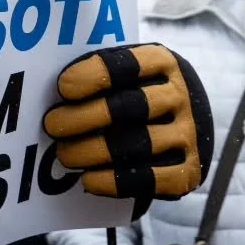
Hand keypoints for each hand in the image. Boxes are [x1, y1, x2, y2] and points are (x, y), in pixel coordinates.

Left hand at [41, 43, 212, 200]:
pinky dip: (115, 181)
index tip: (63, 88)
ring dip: (93, 151)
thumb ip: (102, 75)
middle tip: (52, 125)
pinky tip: (89, 179)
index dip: (94, 75)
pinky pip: (150, 179)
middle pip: (130, 107)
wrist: (191, 125)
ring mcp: (188, 133)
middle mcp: (180, 95)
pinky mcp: (189, 169)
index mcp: (163, 62)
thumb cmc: (143, 93)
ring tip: (65, 155)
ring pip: (137, 144)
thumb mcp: (133, 72)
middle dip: (85, 117)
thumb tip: (58, 91)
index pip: (128, 65)